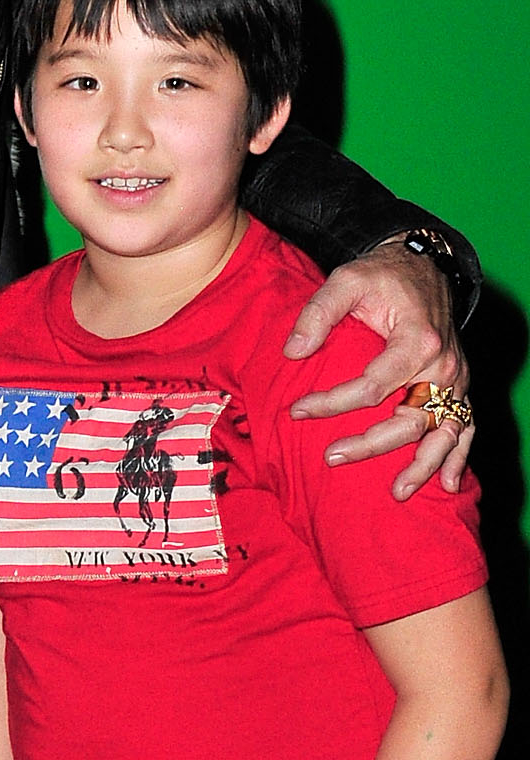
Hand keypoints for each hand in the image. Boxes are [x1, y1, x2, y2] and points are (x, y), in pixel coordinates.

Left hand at [282, 239, 471, 496]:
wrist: (425, 266)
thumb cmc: (383, 276)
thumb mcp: (346, 279)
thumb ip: (318, 313)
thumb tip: (292, 352)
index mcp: (417, 340)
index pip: (372, 387)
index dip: (332, 403)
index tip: (299, 410)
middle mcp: (444, 366)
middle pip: (409, 419)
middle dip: (369, 444)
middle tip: (331, 457)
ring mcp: (457, 380)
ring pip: (444, 433)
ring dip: (423, 465)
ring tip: (398, 492)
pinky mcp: (460, 387)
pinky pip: (466, 427)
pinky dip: (459, 457)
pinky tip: (449, 484)